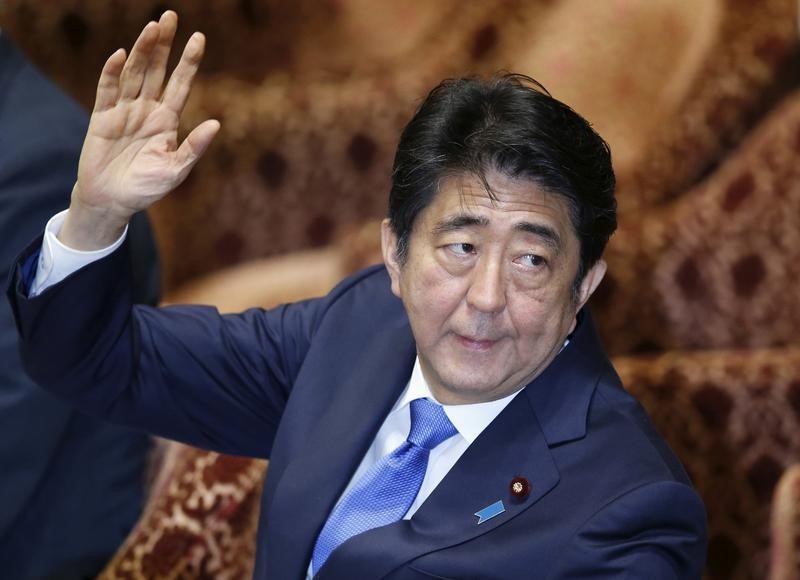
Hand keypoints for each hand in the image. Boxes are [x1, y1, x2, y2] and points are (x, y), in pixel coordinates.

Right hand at [60, 11, 219, 249]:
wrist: (113, 201)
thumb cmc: (147, 188)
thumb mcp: (176, 170)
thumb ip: (194, 148)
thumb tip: (217, 124)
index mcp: (167, 120)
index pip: (180, 84)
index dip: (188, 61)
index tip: (198, 38)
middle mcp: (146, 109)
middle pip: (156, 70)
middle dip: (163, 44)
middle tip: (170, 16)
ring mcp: (124, 111)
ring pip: (134, 73)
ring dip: (141, 51)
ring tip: (152, 28)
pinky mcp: (102, 117)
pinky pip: (107, 90)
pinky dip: (112, 73)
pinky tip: (119, 55)